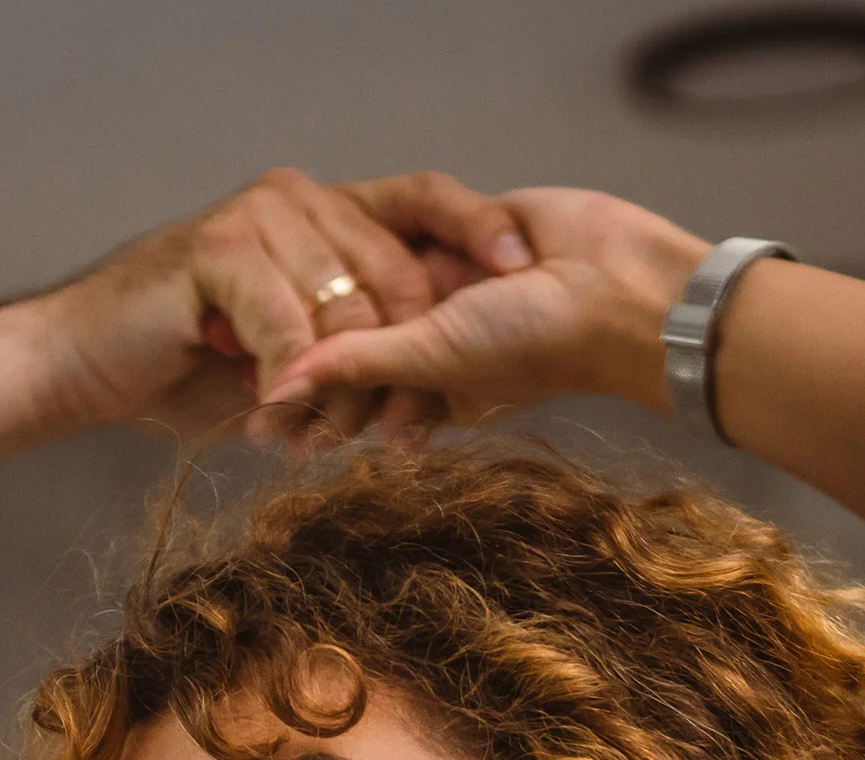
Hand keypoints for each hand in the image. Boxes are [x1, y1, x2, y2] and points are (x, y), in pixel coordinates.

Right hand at [22, 169, 539, 442]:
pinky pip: (290, 327)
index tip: (524, 278)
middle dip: (405, 365)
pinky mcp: (219, 250)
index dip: (479, 230)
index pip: (425, 201)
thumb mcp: (291, 355)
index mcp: (325, 213)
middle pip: (400, 271)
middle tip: (390, 434)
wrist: (82, 367)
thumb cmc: (181, 366)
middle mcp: (299, 200)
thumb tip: (434, 378)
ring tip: (309, 439)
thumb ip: (354, 344)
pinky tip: (268, 416)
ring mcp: (259, 218)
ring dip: (339, 392)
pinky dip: (288, 383)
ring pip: (349, 310)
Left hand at [258, 188, 714, 438]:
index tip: (252, 422)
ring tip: (273, 314)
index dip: (307, 408)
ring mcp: (450, 285)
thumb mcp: (433, 356)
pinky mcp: (465, 232)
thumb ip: (356, 365)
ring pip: (374, 289)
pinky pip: (409, 234)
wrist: (624, 285)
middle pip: (356, 344)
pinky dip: (377, 242)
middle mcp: (436, 340)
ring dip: (337, 295)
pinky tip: (316, 241)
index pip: (355, 400)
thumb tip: (280, 392)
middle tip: (240, 373)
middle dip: (309, 358)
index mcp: (430, 388)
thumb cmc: (536, 340)